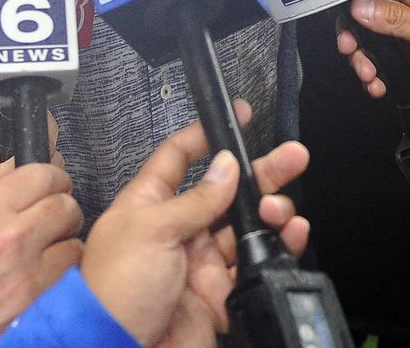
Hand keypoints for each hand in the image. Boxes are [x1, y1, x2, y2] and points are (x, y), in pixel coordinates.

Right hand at [0, 161, 82, 347]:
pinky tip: (48, 270)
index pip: (44, 175)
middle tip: (55, 211)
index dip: (53, 175)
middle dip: (64, 204)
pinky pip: (66, 277)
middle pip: (65, 205)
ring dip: (66, 239)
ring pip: (73, 243)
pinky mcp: (31, 304)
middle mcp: (13, 238)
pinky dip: (62, 270)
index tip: (52, 181)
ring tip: (52, 243)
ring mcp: (26, 274)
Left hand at [83, 101, 309, 346]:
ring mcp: (200, 262)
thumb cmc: (117, 291)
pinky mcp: (221, 293)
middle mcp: (178, 230)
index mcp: (149, 206)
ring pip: (247, 225)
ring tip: (281, 208)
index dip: (206, 135)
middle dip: (260, 171)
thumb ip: (195, 200)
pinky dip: (280, 246)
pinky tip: (292, 234)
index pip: (178, 159)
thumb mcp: (152, 231)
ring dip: (272, 209)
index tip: (237, 115)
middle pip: (225, 190)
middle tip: (291, 157)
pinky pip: (256, 262)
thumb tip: (227, 166)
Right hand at [337, 0, 409, 106]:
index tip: (341, 11)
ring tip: (369, 75)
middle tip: (349, 50)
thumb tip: (358, 6)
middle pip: (374, 10)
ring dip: (367, 56)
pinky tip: (378, 85)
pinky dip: (380, 71)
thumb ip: (396, 19)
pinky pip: (390, 58)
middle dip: (359, 32)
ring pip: (378, 37)